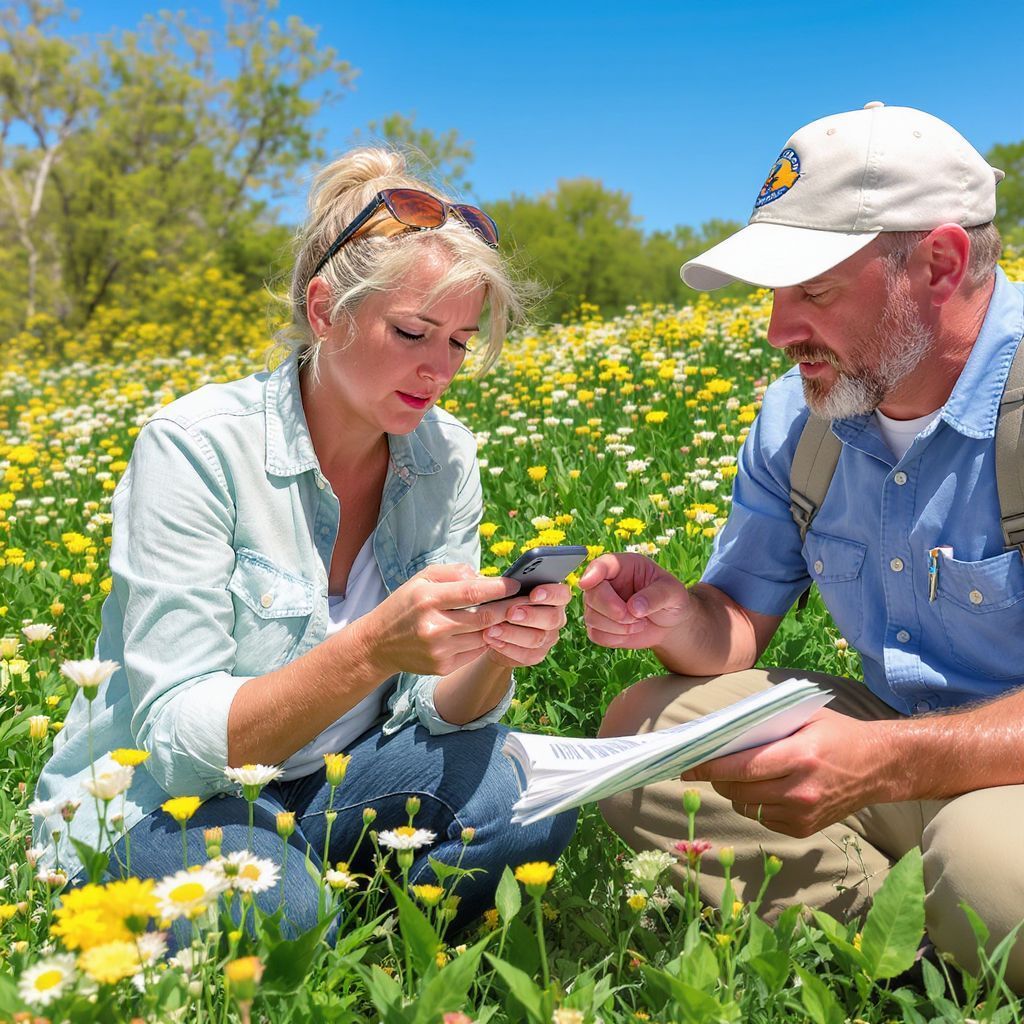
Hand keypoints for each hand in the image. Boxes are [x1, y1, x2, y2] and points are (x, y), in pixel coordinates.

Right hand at [356, 563, 518, 677]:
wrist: (378, 644)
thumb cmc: (405, 605)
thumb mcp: (422, 579)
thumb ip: (455, 573)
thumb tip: (486, 578)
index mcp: (428, 599)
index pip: (473, 592)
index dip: (499, 588)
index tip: (516, 584)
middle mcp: (434, 626)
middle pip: (484, 617)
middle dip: (509, 608)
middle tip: (528, 601)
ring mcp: (439, 650)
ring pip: (484, 636)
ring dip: (501, 626)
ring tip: (514, 615)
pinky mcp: (442, 667)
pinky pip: (475, 652)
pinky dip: (486, 641)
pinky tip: (492, 631)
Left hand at [482, 583, 571, 667]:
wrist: (495, 628)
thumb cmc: (503, 601)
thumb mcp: (507, 591)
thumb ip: (511, 586)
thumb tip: (502, 583)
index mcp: (554, 597)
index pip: (562, 594)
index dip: (551, 594)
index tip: (533, 594)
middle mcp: (556, 618)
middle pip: (551, 618)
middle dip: (530, 615)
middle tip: (510, 613)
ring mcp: (548, 638)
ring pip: (537, 638)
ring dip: (512, 633)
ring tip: (492, 629)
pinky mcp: (537, 655)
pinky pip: (526, 654)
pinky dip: (507, 647)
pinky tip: (492, 640)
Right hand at [578, 552, 689, 648]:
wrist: (669, 623)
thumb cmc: (670, 600)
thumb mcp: (673, 592)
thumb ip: (656, 596)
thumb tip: (634, 607)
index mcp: (623, 566)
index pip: (603, 564)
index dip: (593, 572)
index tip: (587, 583)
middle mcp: (606, 582)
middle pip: (592, 594)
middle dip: (613, 611)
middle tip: (636, 617)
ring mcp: (599, 604)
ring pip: (591, 617)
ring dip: (618, 627)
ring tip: (639, 623)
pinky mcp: (598, 625)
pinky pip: (595, 634)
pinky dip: (614, 638)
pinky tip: (630, 631)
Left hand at [680, 709, 888, 837]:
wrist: (878, 766)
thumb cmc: (836, 734)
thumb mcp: (803, 717)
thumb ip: (765, 724)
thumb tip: (721, 732)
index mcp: (799, 757)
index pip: (741, 767)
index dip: (710, 768)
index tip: (687, 766)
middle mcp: (800, 790)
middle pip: (739, 791)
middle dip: (717, 780)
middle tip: (707, 767)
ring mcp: (803, 814)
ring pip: (747, 808)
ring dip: (734, 793)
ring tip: (735, 777)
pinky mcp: (805, 830)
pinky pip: (763, 819)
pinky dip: (754, 805)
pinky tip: (762, 789)